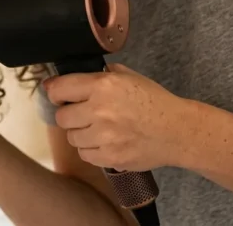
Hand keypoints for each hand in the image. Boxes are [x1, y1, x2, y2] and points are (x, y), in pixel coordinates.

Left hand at [43, 63, 195, 171]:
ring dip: (81, 133)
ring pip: (72, 138)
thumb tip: (71, 78)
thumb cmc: (154, 102)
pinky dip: (92, 150)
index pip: (59, 89)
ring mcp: (104, 136)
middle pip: (61, 117)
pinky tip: (107, 142)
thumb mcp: (129, 77)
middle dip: (70, 115)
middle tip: (84, 114)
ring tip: (100, 129)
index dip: (55, 92)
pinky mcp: (109, 157)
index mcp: (103, 85)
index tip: (56, 95)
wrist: (177, 131)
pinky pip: (85, 154)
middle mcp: (100, 110)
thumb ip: (101, 75)